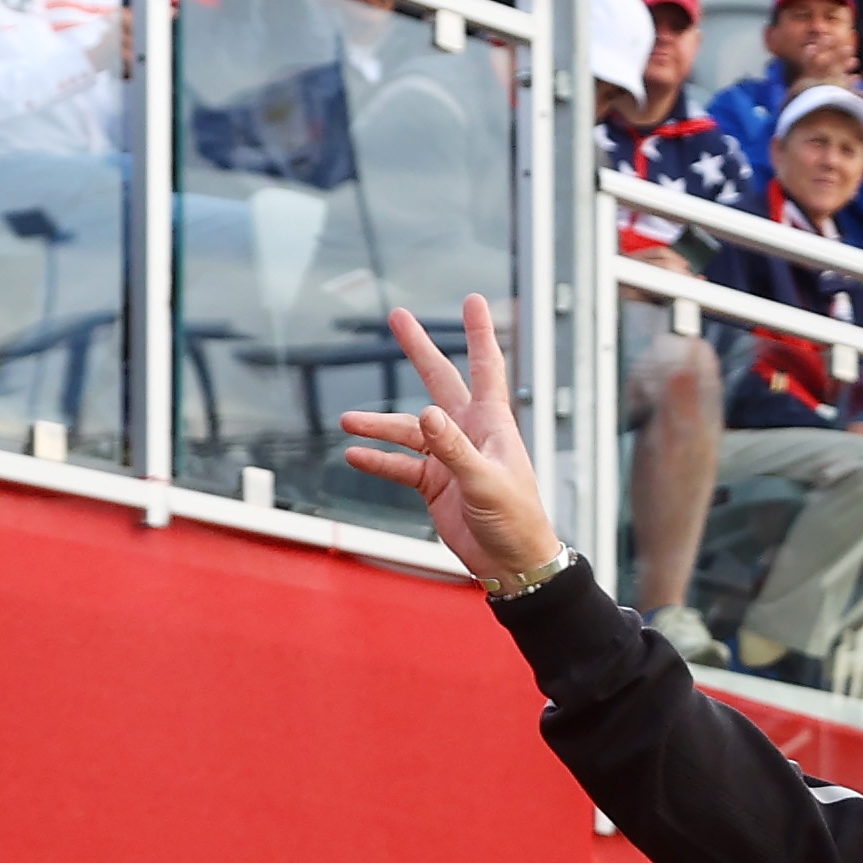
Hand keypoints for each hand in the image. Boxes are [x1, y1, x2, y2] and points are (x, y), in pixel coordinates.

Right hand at [340, 297, 561, 582]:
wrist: (512, 562)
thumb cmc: (515, 519)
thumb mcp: (485, 481)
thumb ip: (454, 449)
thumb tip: (425, 414)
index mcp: (492, 424)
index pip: (485, 368)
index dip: (479, 334)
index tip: (472, 300)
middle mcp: (469, 432)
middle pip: (439, 381)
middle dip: (418, 349)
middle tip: (398, 316)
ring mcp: (450, 456)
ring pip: (408, 429)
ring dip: (379, 425)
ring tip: (347, 421)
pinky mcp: (434, 483)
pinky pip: (400, 466)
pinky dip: (378, 461)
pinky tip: (354, 455)